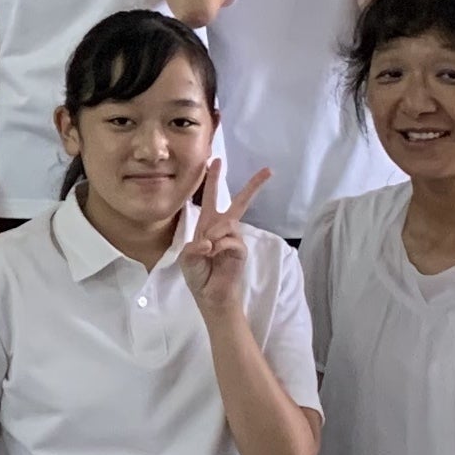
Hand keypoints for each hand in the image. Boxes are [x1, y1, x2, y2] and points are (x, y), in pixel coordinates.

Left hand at [178, 160, 268, 316]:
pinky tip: (215, 254)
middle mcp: (222, 228)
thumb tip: (210, 242)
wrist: (210, 295)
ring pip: (228, 222)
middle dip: (253, 186)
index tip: (216, 160)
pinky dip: (220, 246)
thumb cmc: (197, 275)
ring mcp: (234, 238)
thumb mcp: (187, 259)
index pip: (210, 198)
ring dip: (215, 234)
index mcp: (207, 225)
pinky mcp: (241, 249)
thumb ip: (194, 248)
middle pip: (239, 202)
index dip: (213, 179)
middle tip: (267, 170)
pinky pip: (231, 240)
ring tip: (208, 250)